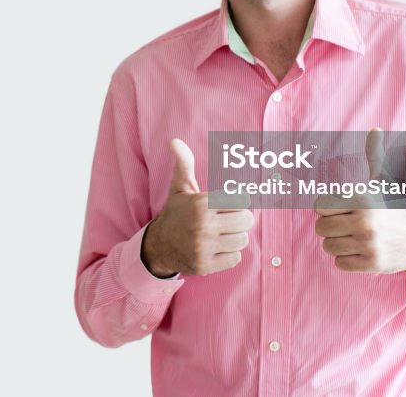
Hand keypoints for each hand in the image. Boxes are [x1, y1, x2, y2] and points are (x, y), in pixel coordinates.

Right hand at [141, 139, 254, 276]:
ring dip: (234, 237)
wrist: (158, 246)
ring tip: (220, 234)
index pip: (242, 200)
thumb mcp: (179, 188)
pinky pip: (235, 258)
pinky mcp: (206, 266)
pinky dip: (229, 254)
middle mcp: (203, 226)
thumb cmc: (176, 213)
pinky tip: (216, 248)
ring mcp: (204, 248)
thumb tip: (174, 140)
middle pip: (247, 221)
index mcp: (201, 204)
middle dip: (239, 220)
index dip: (236, 202)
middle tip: (226, 220)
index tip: (225, 205)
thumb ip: (183, 163)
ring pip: (242, 240)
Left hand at [314, 128, 405, 274]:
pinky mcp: (371, 264)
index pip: (319, 205)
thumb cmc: (392, 207)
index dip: (328, 208)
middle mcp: (366, 221)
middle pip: (320, 228)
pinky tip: (362, 251)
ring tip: (357, 238)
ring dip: (339, 245)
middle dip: (331, 228)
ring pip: (327, 247)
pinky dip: (347, 260)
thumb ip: (374, 155)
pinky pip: (339, 263)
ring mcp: (369, 244)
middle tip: (350, 226)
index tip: (344, 209)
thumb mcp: (383, 181)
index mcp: (363, 198)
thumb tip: (376, 129)